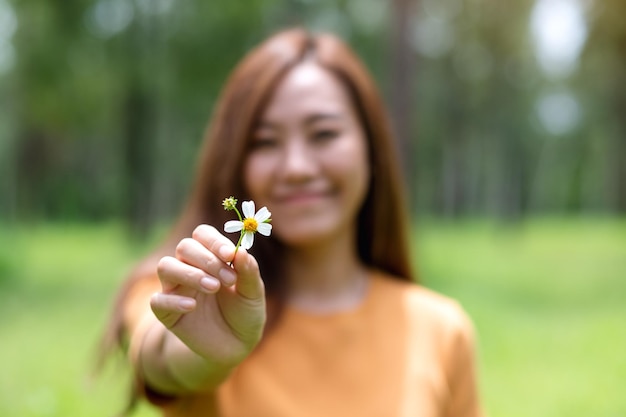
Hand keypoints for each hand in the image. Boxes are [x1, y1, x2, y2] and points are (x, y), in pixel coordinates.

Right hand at [150, 224, 265, 364]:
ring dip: (189, 273)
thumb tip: (241, 252)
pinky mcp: (167, 313)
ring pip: (165, 266)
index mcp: (211, 257)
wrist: (236, 346)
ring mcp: (176, 289)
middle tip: (229, 279)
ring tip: (213, 287)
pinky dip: (173, 301)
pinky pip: (157, 301)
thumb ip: (248, 272)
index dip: (214, 241)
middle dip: (207, 259)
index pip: (203, 235)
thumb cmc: (245, 312)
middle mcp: (190, 268)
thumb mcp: (253, 293)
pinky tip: (192, 306)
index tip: (230, 254)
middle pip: (185, 247)